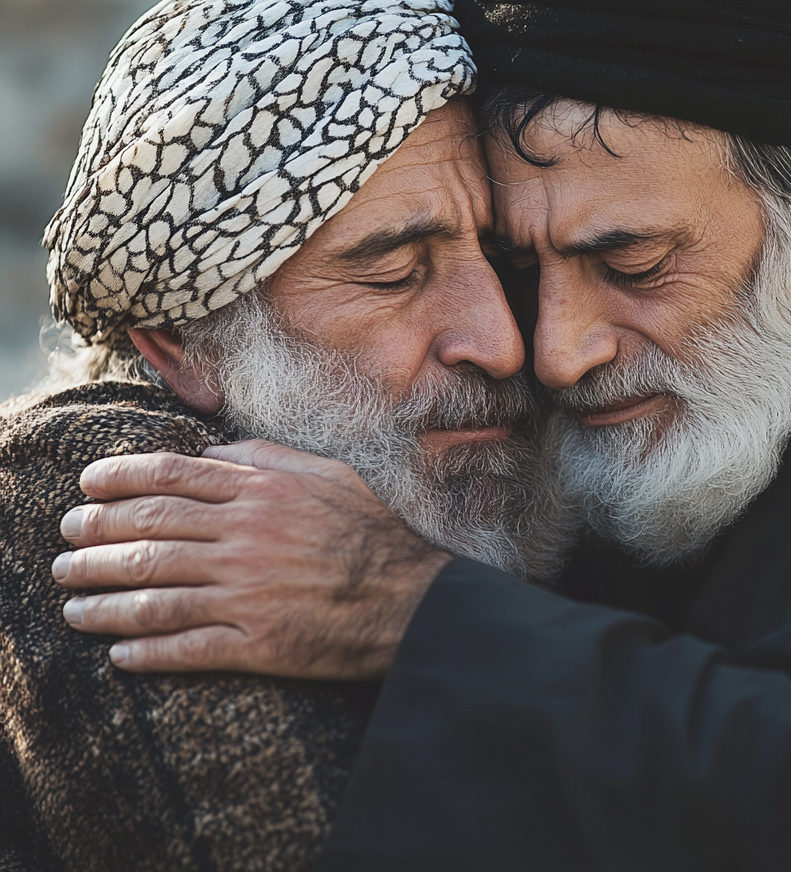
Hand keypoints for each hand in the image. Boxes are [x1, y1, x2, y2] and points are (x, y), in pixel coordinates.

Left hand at [51, 441, 450, 678]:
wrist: (414, 598)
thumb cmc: (372, 529)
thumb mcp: (328, 473)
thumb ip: (267, 456)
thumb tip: (213, 449)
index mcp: (261, 491)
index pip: (170, 477)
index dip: (118, 480)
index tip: (86, 485)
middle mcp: (245, 538)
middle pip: (148, 533)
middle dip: (95, 537)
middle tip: (65, 542)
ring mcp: (248, 593)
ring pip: (152, 592)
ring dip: (101, 597)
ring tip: (71, 600)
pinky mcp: (257, 644)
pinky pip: (184, 647)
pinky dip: (144, 650)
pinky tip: (118, 652)